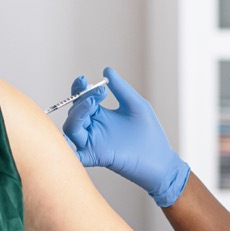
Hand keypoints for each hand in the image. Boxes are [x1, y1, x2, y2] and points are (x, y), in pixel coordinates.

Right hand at [62, 67, 190, 206]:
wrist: (161, 160)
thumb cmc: (150, 135)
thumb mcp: (136, 105)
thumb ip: (121, 89)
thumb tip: (107, 70)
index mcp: (102, 116)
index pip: (82, 100)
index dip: (79, 89)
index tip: (84, 78)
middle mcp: (94, 129)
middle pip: (74, 113)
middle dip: (80, 99)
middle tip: (97, 92)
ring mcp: (94, 143)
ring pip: (71, 129)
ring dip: (76, 114)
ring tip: (91, 103)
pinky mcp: (96, 157)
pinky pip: (75, 153)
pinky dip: (68, 146)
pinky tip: (75, 130)